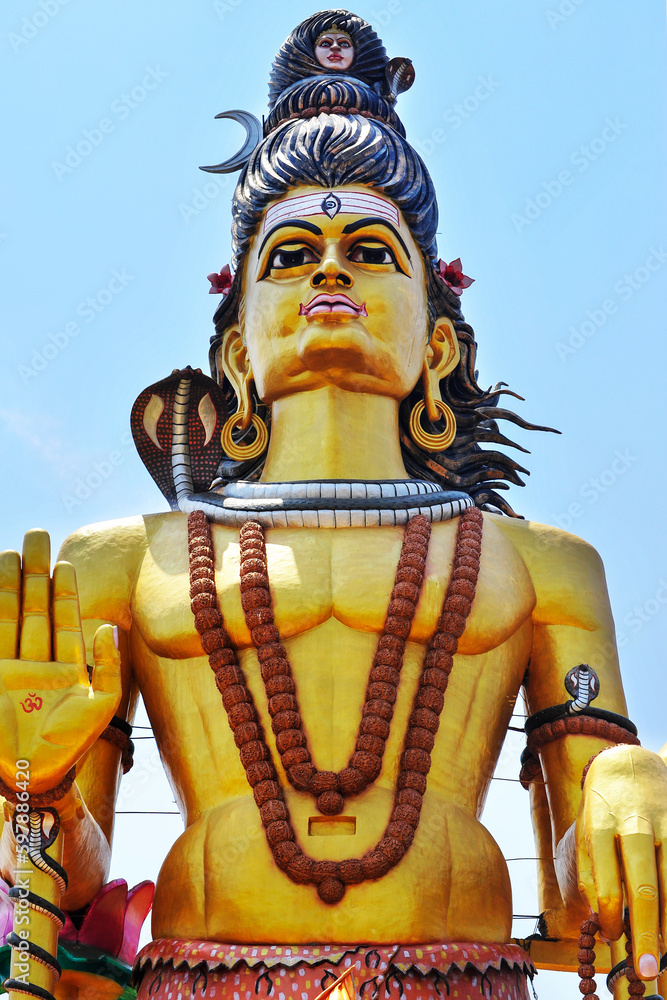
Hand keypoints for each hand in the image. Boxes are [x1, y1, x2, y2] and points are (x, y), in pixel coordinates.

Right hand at [0, 529, 121, 794]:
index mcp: (65, 665)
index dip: (64, 589)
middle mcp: (37, 661)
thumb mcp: (100, 704)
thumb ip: (108, 666)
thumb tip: (108, 629)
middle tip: (36, 535)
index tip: (65, 559)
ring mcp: (12, 667)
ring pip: (12, 616)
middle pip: (36, 606)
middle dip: (35, 571)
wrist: (34, 774)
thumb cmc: (71, 745)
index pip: (64, 617)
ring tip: (12, 551)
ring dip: (11, 584)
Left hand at [576, 744, 666, 981]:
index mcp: (602, 827)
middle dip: (647, 932)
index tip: (611, 936)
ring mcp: (665, 826)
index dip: (611, 915)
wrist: (630, 764)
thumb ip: (593, 871)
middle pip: (644, 886)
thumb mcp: (585, 830)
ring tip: (666, 956)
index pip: (608, 880)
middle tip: (646, 969)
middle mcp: (636, 827)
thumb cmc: (603, 807)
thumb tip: (603, 918)